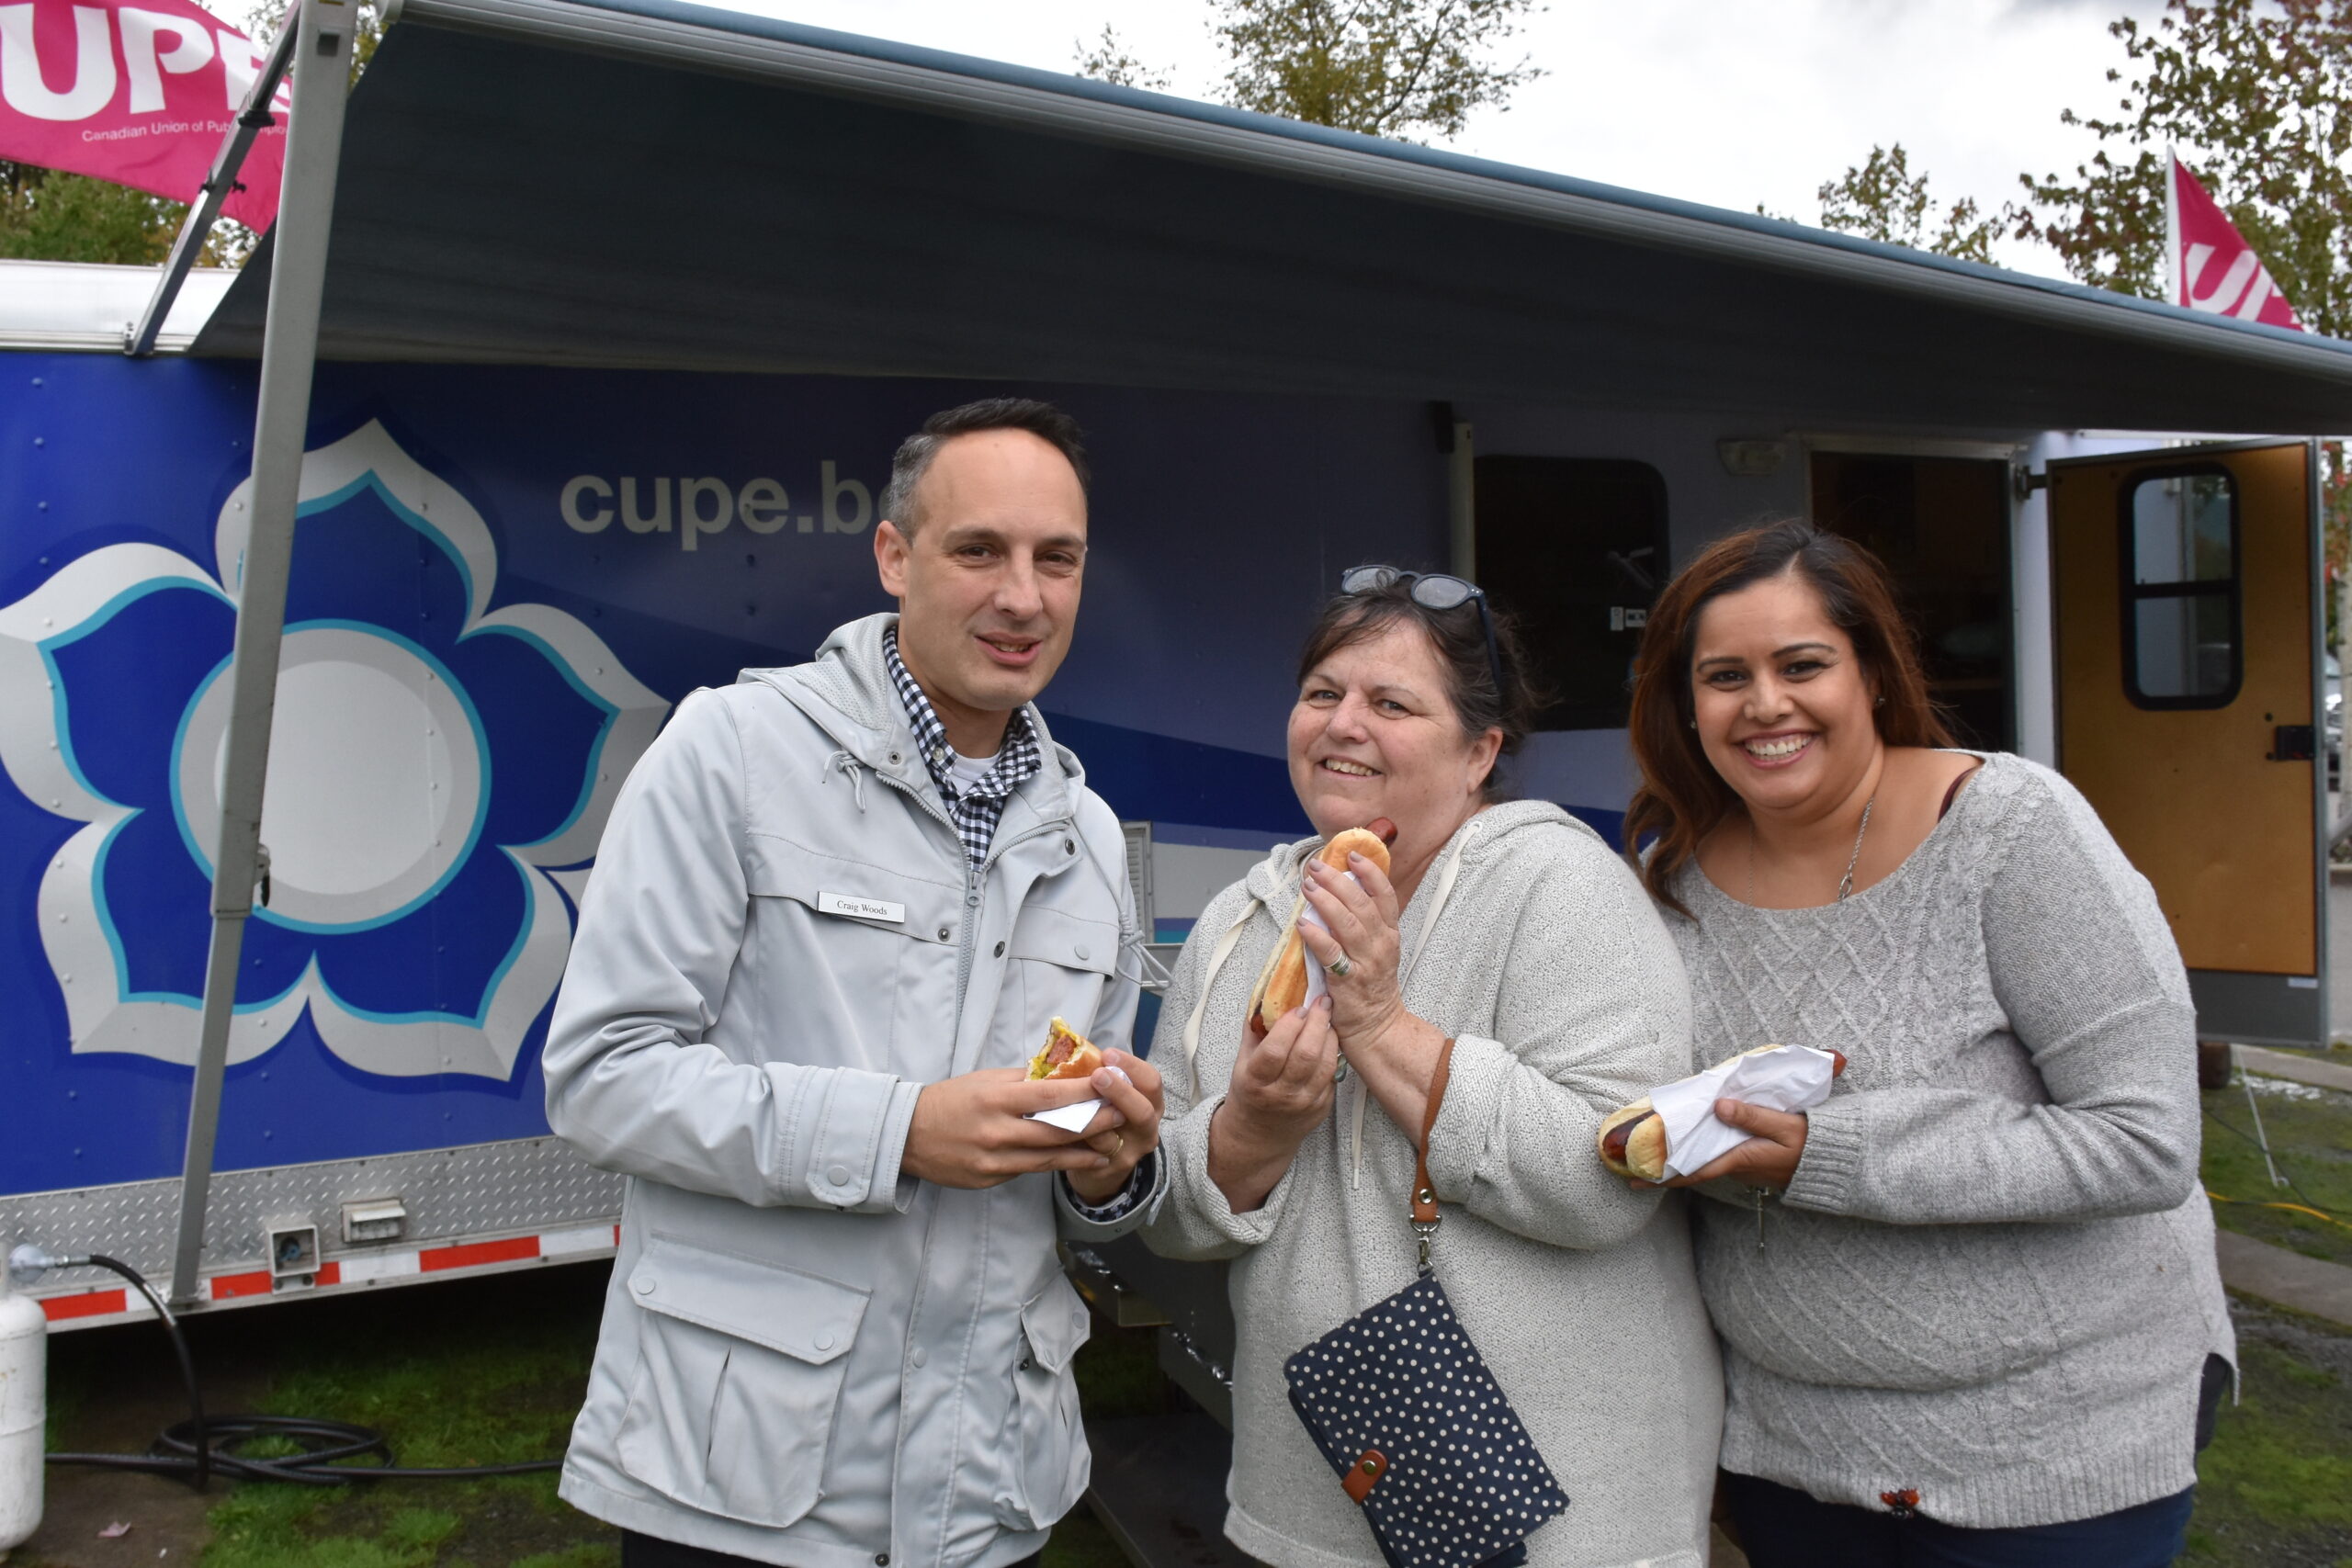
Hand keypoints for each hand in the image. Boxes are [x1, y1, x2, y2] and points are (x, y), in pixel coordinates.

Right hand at [902, 1068, 1116, 1189]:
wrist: (908, 1134)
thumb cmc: (950, 1100)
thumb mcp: (984, 1080)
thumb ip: (1022, 1080)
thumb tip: (1061, 1075)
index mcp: (995, 1098)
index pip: (1049, 1095)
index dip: (1084, 1093)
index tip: (1110, 1086)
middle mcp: (996, 1131)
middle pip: (1056, 1131)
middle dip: (1094, 1125)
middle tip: (1122, 1118)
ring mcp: (993, 1160)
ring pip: (1049, 1157)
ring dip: (1084, 1153)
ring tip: (1110, 1148)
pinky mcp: (990, 1180)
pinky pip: (1029, 1170)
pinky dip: (1055, 1164)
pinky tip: (1077, 1160)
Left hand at [1066, 1048, 1164, 1202]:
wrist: (1100, 1168)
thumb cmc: (1104, 1119)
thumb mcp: (1111, 1098)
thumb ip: (1100, 1077)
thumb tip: (1072, 1047)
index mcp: (1150, 1103)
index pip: (1151, 1081)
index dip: (1132, 1066)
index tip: (1108, 1053)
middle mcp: (1147, 1128)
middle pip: (1143, 1110)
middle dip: (1121, 1091)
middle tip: (1099, 1075)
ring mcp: (1131, 1152)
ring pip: (1116, 1136)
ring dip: (1096, 1117)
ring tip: (1076, 1102)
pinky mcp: (1109, 1169)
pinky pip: (1095, 1154)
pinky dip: (1080, 1138)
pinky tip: (1063, 1125)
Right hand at [1208, 995, 1337, 1211]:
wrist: (1259, 1135)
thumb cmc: (1249, 1091)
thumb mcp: (1242, 1062)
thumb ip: (1255, 1030)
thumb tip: (1268, 992)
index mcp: (1255, 1082)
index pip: (1276, 1050)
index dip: (1290, 1026)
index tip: (1298, 1008)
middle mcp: (1280, 1095)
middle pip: (1306, 1055)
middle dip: (1318, 1022)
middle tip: (1323, 1002)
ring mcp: (1304, 1104)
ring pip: (1326, 1064)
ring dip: (1330, 1036)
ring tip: (1328, 1019)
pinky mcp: (1322, 1108)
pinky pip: (1333, 1075)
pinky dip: (1333, 1054)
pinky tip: (1329, 1041)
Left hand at [1295, 853, 1407, 1049]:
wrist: (1377, 1027)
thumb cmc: (1371, 985)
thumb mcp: (1377, 950)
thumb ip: (1363, 923)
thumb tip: (1337, 892)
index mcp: (1389, 934)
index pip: (1385, 895)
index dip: (1370, 872)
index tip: (1353, 855)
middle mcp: (1381, 945)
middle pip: (1362, 904)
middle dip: (1338, 881)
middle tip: (1317, 867)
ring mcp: (1366, 963)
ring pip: (1347, 924)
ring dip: (1325, 901)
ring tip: (1308, 886)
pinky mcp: (1348, 981)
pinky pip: (1330, 953)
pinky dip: (1316, 936)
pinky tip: (1302, 924)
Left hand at [1636, 1098, 1808, 1190]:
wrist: (1834, 1161)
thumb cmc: (1809, 1144)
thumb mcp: (1782, 1126)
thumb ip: (1751, 1116)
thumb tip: (1719, 1106)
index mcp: (1738, 1159)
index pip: (1692, 1171)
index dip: (1662, 1178)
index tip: (1633, 1182)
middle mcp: (1735, 1167)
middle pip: (1691, 1167)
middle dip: (1662, 1168)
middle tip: (1630, 1164)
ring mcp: (1742, 1166)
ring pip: (1703, 1160)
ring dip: (1678, 1158)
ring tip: (1651, 1149)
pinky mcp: (1749, 1160)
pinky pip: (1716, 1156)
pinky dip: (1698, 1150)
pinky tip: (1689, 1140)